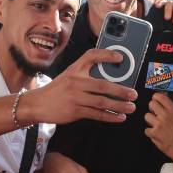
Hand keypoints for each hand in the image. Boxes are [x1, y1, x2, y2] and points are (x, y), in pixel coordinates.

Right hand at [21, 48, 137, 124]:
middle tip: (134, 94)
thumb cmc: (58, 89)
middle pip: (103, 85)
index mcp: (75, 69)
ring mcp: (75, 97)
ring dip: (119, 105)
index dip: (107, 55)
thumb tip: (112, 78)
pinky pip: (96, 114)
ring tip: (131, 107)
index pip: (91, 56)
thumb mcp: (69, 75)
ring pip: (102, 102)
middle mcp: (75, 82)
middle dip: (121, 90)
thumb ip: (86, 74)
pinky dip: (110, 116)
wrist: (37, 104)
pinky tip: (119, 117)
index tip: (120, 58)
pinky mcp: (75, 111)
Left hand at [144, 93, 172, 160]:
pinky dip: (150, 132)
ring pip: (147, 116)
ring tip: (156, 125)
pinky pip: (146, 129)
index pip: (160, 96)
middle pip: (151, 104)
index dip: (156, 97)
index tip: (156, 100)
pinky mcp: (154, 133)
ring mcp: (159, 124)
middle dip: (152, 108)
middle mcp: (166, 115)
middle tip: (155, 113)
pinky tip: (157, 134)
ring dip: (150, 121)